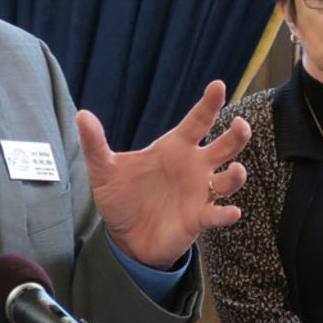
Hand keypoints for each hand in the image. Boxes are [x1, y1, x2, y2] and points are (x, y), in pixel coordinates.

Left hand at [76, 80, 249, 268]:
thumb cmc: (121, 197)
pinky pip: (217, 215)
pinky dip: (226, 214)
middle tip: (240, 125)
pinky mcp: (198, 219)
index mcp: (175, 148)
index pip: (197, 121)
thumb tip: (82, 115)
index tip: (218, 85)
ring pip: (229, 180)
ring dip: (237, 175)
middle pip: (225, 146)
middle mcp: (194, 167)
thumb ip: (95, 144)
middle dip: (237, 135)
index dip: (209, 104)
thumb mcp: (104, 170)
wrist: (124, 237)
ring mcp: (200, 193)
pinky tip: (232, 212)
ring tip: (237, 170)